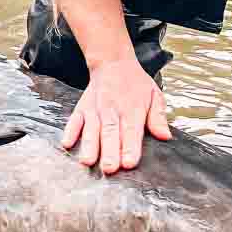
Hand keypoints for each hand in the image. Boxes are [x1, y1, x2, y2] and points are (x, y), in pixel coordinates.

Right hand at [62, 57, 171, 174]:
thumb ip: (158, 117)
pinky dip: (70, 131)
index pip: (132, 131)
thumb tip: (165, 136)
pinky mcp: (82, 108)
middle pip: (110, 132)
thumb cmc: (136, 83)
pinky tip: (67, 144)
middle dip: (109, 151)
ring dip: (89, 145)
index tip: (129, 162)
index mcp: (133, 109)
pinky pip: (74, 119)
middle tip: (110, 168)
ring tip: (88, 161)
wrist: (113, 62)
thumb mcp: (154, 95)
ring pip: (92, 128)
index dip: (130, 147)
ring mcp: (95, 109)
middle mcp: (112, 110)